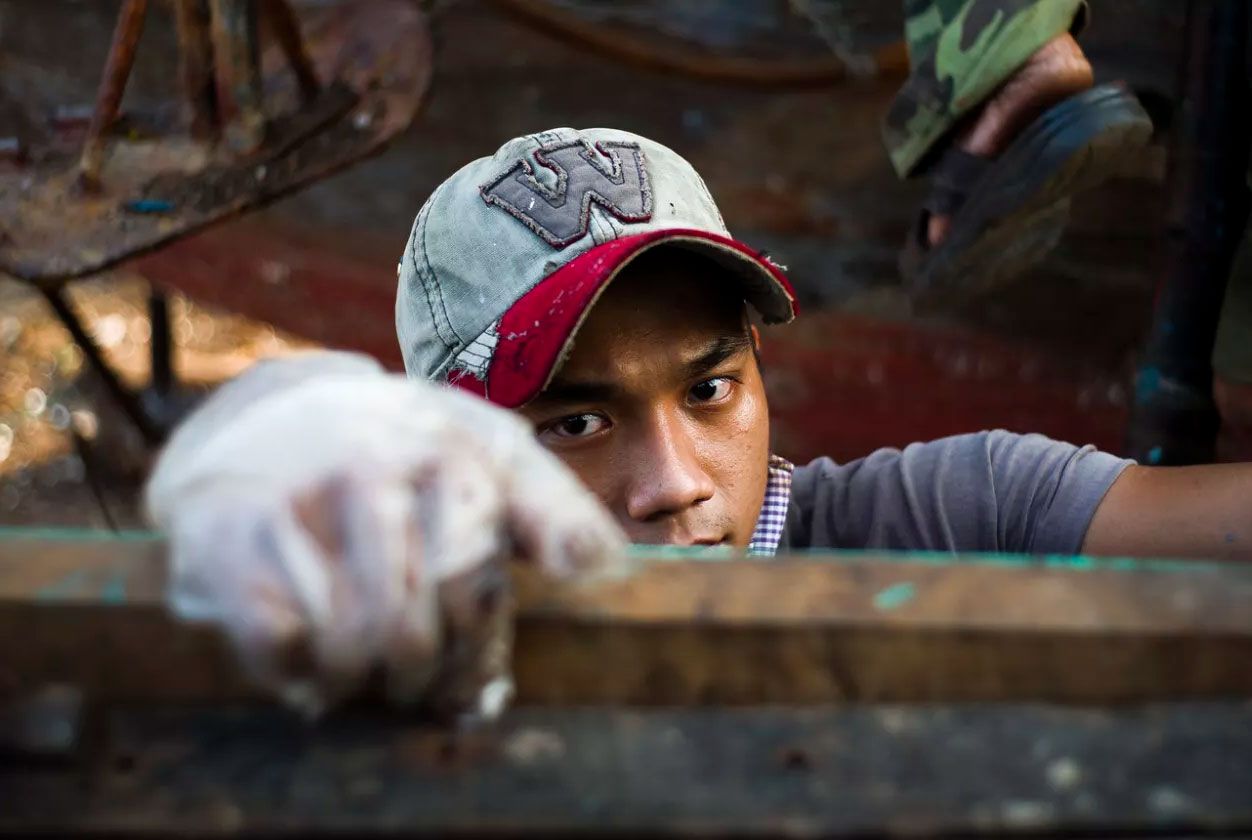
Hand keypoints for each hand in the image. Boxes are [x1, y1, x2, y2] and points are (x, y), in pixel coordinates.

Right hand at [145, 353, 625, 718]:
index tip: (470, 673)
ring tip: (367, 669)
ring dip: (361, 681)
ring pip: (351, 644)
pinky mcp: (226, 530)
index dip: (475, 649)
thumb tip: (606, 568)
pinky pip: (278, 643)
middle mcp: (376, 462)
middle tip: (416, 677)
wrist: (267, 414)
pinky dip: (297, 672)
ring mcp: (299, 493)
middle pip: (418, 628)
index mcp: (454, 448)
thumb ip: (553, 509)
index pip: (481, 584)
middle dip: (421, 675)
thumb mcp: (488, 456)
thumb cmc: (402, 452)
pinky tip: (308, 656)